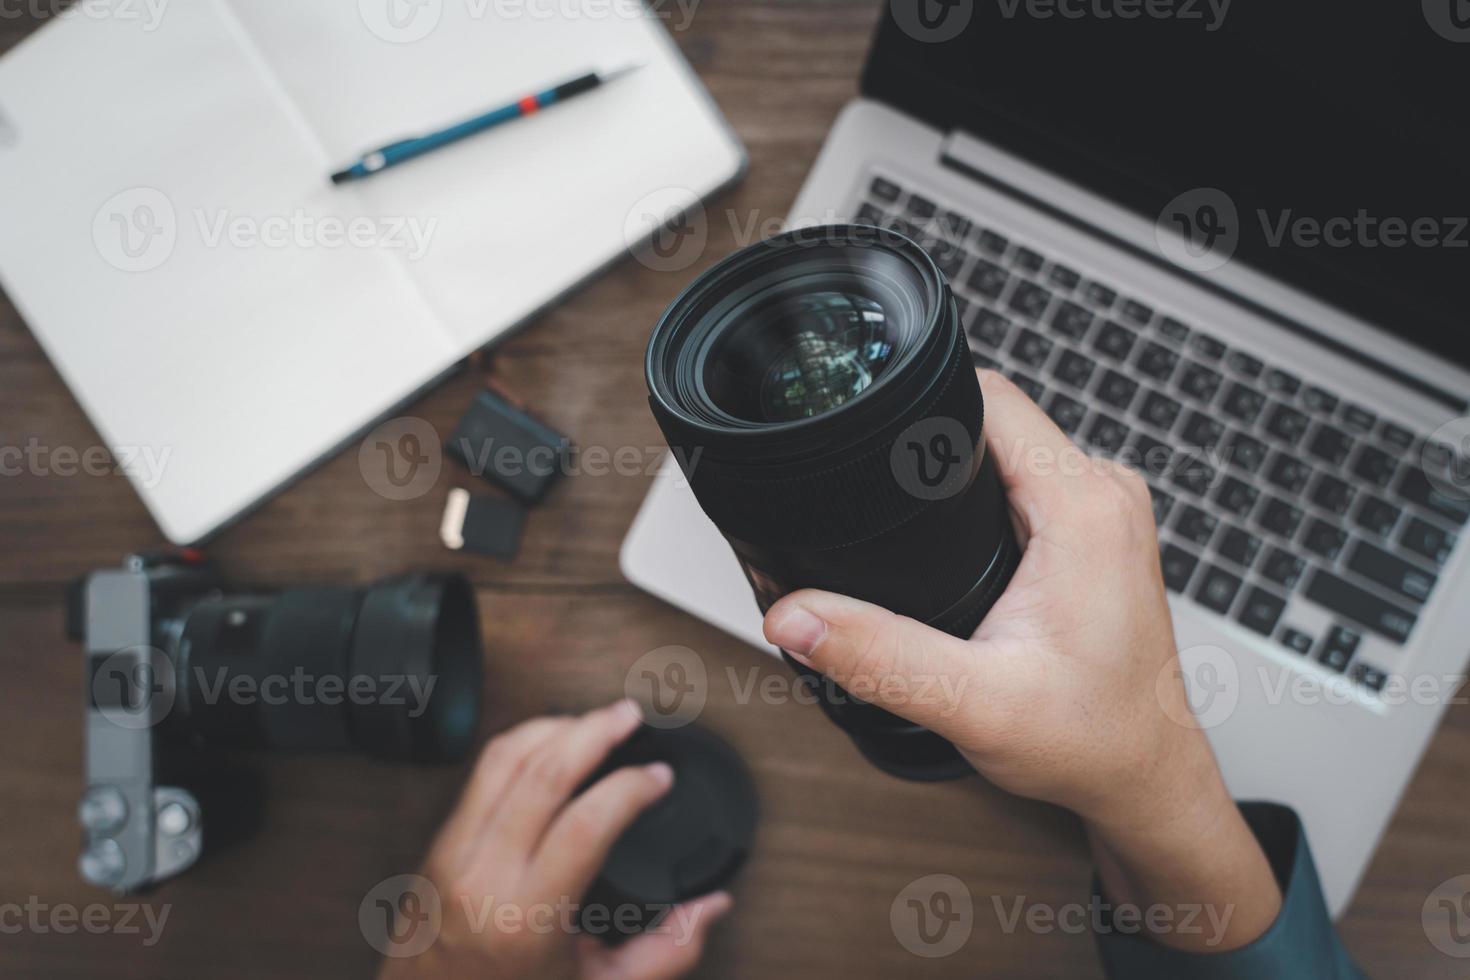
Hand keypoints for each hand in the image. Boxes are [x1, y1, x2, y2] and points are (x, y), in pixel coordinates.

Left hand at [380, 701, 731, 979]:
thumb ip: (664, 953)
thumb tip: (712, 907)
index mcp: (526, 918)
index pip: (584, 825)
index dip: (629, 788)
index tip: (658, 776)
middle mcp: (484, 876)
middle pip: (542, 773)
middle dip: (594, 731)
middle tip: (630, 716)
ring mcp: (454, 853)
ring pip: (504, 758)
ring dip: (555, 725)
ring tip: (596, 718)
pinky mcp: (439, 841)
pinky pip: (480, 771)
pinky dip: (521, 742)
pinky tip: (552, 738)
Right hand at [763, 370, 1279, 950]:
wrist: (1145, 780)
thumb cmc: (1092, 742)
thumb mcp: (970, 703)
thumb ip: (875, 655)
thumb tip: (793, 617)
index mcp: (1084, 508)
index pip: (990, 396)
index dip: (921, 403)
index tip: (871, 440)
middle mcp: (1105, 494)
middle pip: (992, 416)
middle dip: (926, 444)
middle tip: (882, 508)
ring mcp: (1105, 510)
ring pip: (1008, 446)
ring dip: (954, 472)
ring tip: (916, 530)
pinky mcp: (1097, 530)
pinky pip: (1026, 476)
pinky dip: (980, 495)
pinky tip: (954, 542)